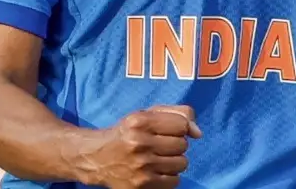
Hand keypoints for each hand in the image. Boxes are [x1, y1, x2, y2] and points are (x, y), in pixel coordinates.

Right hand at [84, 105, 201, 188]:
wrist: (97, 158)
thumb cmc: (128, 133)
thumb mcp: (147, 114)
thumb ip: (177, 114)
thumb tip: (198, 133)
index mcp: (140, 121)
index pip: (182, 124)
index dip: (179, 128)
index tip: (169, 130)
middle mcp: (139, 143)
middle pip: (183, 145)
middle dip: (176, 144)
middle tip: (161, 145)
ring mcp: (140, 166)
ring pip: (181, 164)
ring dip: (174, 161)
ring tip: (159, 158)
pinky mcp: (141, 185)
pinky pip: (174, 181)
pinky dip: (169, 177)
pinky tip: (156, 171)